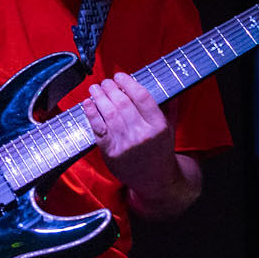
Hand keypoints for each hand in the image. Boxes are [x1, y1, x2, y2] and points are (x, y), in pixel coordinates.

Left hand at [84, 72, 179, 196]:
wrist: (156, 181)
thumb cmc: (161, 151)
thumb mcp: (170, 129)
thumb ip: (169, 106)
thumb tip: (164, 82)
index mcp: (158, 126)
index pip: (142, 97)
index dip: (128, 83)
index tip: (120, 76)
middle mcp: (142, 134)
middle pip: (123, 103)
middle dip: (111, 88)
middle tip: (105, 81)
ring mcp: (125, 144)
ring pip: (109, 113)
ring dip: (99, 97)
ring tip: (95, 88)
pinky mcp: (111, 153)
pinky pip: (98, 129)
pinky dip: (91, 114)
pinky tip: (88, 104)